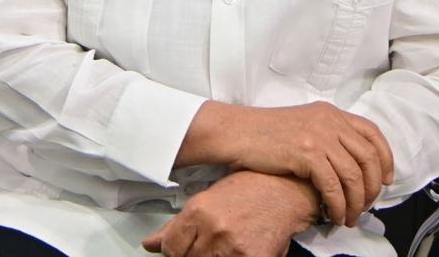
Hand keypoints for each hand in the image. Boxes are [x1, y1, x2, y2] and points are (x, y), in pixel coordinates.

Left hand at [142, 171, 316, 256]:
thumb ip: (177, 224)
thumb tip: (151, 243)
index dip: (175, 250)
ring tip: (225, 242)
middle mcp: (214, 229)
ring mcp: (233, 247)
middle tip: (210, 241)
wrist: (288, 190)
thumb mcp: (208, 197)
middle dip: (195, 253)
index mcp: (199, 210)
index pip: (170, 249)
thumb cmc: (251, 187)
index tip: (182, 248)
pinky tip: (238, 248)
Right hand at [225, 102, 392, 226]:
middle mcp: (329, 121)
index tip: (386, 179)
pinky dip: (338, 205)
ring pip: (354, 176)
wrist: (237, 132)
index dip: (386, 158)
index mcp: (330, 113)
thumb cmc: (264, 133)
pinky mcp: (307, 153)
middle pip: (369, 158)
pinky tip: (333, 215)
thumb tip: (347, 165)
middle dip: (373, 188)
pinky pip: (334, 186)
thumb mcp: (303, 125)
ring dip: (356, 202)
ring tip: (348, 217)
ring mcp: (319, 136)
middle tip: (367, 206)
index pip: (372, 133)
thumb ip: (327, 136)